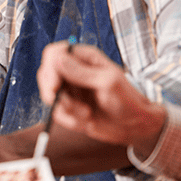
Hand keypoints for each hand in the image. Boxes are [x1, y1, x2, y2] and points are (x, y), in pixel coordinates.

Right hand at [36, 42, 165, 155]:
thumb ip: (81, 72)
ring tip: (86, 113)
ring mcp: (70, 89)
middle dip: (53, 92)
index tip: (55, 86)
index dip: (50, 68)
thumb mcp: (107, 83)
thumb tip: (57, 58)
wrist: (135, 127)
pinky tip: (86, 120)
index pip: (54, 53)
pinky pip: (56, 112)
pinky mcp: (69, 106)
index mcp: (84, 57)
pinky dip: (69, 120)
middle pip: (46, 73)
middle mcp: (73, 70)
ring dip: (65, 108)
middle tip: (66, 104)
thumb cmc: (128, 100)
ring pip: (49, 95)